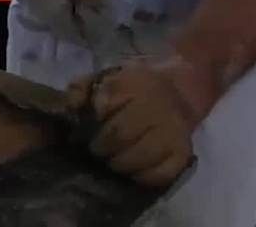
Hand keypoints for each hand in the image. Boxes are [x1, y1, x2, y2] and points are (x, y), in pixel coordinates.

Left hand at [66, 64, 198, 187]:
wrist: (176, 92)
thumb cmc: (130, 89)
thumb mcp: (103, 78)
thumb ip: (80, 89)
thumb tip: (71, 107)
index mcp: (135, 82)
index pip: (105, 105)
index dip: (92, 121)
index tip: (85, 129)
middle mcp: (158, 105)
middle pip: (121, 134)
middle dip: (102, 147)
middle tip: (97, 150)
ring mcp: (174, 131)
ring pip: (140, 157)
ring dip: (120, 164)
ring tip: (113, 160)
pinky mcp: (183, 153)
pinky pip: (159, 175)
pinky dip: (141, 177)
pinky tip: (133, 169)